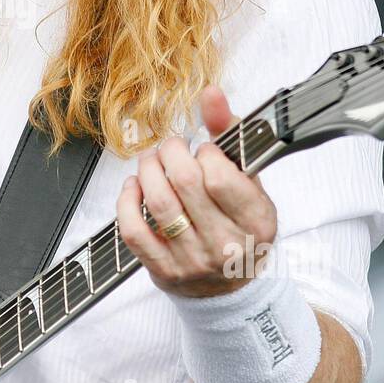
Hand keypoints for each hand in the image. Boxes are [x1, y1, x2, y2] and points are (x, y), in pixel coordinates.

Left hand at [116, 86, 277, 298]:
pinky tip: (135, 187)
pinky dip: (127, 201)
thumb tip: (211, 93)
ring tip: (152, 161)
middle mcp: (226, 244)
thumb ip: (231, 136)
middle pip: (185, 183)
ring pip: (158, 203)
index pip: (220, 176)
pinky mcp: (163, 270)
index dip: (205, 153)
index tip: (204, 151)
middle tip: (171, 148)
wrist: (230, 288)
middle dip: (171, 152)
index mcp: (256, 221)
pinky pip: (133, 231)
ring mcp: (193, 260)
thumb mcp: (249, 183)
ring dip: (148, 170)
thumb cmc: (240, 227)